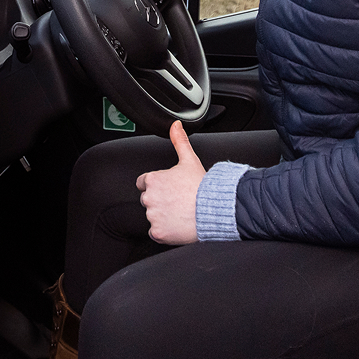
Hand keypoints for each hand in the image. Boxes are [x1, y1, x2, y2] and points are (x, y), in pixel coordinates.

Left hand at [135, 121, 204, 244]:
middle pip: (147, 200)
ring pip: (153, 216)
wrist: (214, 210)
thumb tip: (175, 125)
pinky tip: (178, 224)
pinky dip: (165, 231)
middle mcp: (149, 197)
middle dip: (159, 201)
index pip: (144, 182)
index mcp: (153, 179)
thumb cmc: (203, 186)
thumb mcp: (190, 160)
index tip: (169, 189)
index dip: (157, 185)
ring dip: (163, 216)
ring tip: (181, 212)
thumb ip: (179, 141)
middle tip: (177, 201)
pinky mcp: (158, 232)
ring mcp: (153, 216)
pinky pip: (156, 233)